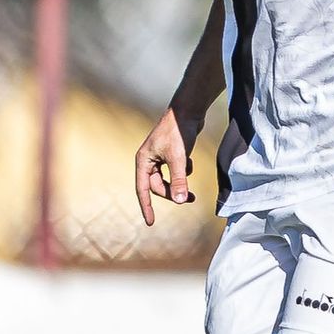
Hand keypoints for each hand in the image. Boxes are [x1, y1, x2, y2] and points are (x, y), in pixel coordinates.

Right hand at [135, 107, 202, 226]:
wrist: (188, 111)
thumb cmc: (179, 132)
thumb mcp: (180, 159)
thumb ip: (179, 181)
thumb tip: (181, 201)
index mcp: (143, 161)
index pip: (142, 190)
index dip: (146, 207)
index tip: (151, 222)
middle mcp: (148, 160)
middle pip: (158, 186)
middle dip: (173, 192)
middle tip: (191, 199)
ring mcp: (159, 156)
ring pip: (168, 179)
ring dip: (180, 181)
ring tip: (191, 174)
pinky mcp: (170, 153)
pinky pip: (176, 170)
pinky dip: (184, 169)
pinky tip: (190, 159)